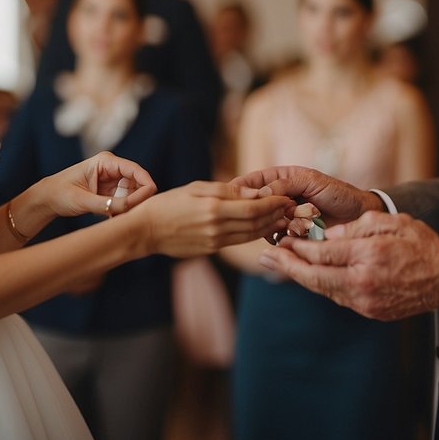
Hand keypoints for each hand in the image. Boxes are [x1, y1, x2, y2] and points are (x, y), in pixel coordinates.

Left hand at [30, 151, 155, 219]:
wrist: (47, 199)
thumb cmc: (60, 194)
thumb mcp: (82, 200)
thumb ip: (107, 204)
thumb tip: (130, 207)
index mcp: (106, 161)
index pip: (135, 170)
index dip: (146, 184)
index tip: (150, 201)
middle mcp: (112, 168)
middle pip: (137, 182)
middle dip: (138, 199)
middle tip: (131, 215)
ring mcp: (112, 180)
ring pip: (133, 194)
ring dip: (130, 207)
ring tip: (117, 217)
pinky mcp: (111, 192)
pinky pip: (125, 201)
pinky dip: (123, 210)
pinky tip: (112, 218)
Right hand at [132, 181, 292, 257]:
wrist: (147, 231)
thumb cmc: (169, 203)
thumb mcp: (196, 188)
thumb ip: (227, 190)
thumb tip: (255, 192)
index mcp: (214, 209)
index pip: (255, 208)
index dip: (274, 203)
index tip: (286, 196)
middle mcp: (217, 228)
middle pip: (258, 223)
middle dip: (278, 215)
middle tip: (292, 207)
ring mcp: (215, 242)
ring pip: (251, 235)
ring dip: (270, 227)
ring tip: (283, 218)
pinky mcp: (212, 250)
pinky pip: (239, 241)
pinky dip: (254, 235)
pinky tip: (262, 228)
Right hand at [232, 165, 383, 226]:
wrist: (358, 216)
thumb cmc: (338, 193)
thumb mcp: (312, 181)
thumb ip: (286, 184)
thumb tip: (261, 193)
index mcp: (280, 178)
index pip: (252, 181)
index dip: (241, 189)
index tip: (234, 196)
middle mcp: (277, 197)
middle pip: (253, 205)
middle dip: (261, 210)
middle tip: (278, 213)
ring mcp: (282, 216)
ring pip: (262, 223)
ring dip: (273, 224)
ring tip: (292, 223)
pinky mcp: (289, 234)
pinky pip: (275, 237)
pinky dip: (282, 237)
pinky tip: (296, 233)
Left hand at [258, 211, 438, 320]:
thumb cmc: (421, 245)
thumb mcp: (393, 223)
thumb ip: (359, 226)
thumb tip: (329, 236)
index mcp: (368, 257)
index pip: (322, 254)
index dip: (299, 247)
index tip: (282, 239)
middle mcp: (363, 283)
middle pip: (314, 277)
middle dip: (287, 266)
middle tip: (266, 256)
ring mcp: (365, 301)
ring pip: (323, 289)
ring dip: (300, 277)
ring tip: (279, 264)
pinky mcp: (369, 311)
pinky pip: (338, 297)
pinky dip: (320, 285)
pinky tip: (309, 275)